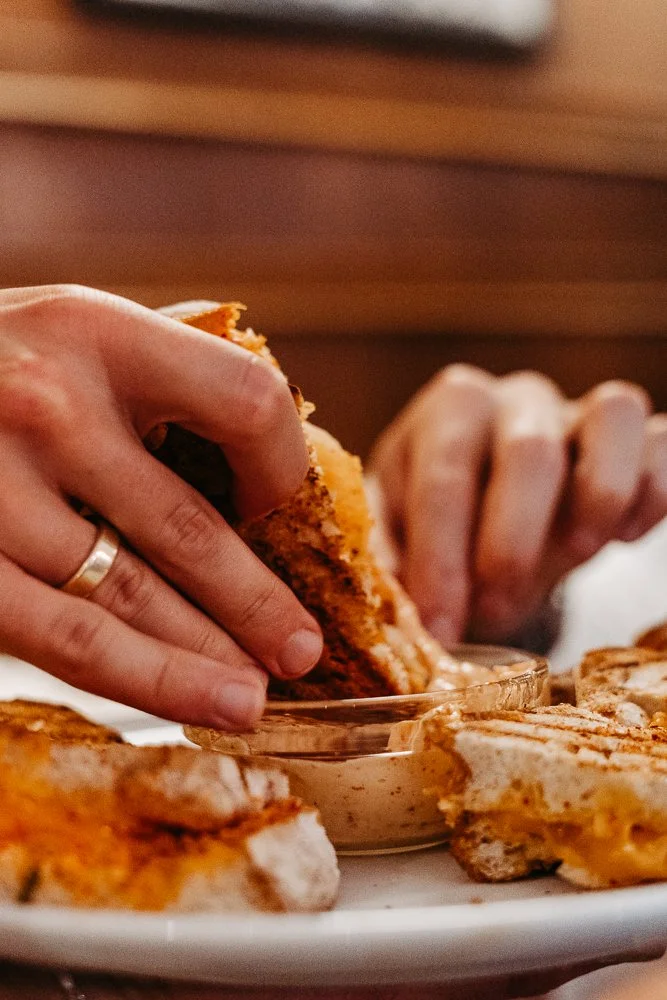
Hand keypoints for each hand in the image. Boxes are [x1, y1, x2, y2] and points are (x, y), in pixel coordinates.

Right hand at [0, 285, 321, 726]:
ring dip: (203, 658)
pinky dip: (139, 676)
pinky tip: (190, 698)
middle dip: (257, 603)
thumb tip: (268, 459)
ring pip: (124, 596)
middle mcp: (46, 404)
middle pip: (186, 526)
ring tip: (255, 697)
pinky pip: (62, 635)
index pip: (245, 401)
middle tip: (302, 651)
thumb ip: (157, 374)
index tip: (278, 507)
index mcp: (99, 332)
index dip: (283, 465)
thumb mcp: (71, 332)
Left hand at [368, 365, 666, 645]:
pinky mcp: (636, 436)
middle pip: (529, 452)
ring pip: (612, 418)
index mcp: (449, 411)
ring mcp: (581, 410)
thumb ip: (387, 557)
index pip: (444, 476)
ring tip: (575, 556)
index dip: (440, 557)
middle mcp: (517, 397)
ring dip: (599, 495)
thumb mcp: (397, 529)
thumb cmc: (441, 518)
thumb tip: (388, 605)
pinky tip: (626, 537)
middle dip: (513, 543)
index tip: (438, 626)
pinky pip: (661, 442)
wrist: (494, 504)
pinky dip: (653, 489)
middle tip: (496, 611)